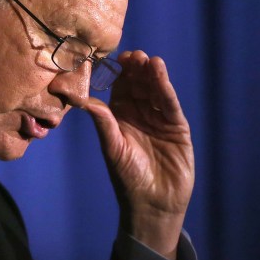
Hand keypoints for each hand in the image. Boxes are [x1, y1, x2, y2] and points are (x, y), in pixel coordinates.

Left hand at [82, 51, 194, 259]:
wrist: (153, 204)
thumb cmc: (127, 179)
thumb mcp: (113, 148)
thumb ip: (103, 122)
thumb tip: (82, 100)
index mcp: (120, 118)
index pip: (120, 90)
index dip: (118, 74)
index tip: (114, 58)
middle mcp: (140, 115)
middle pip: (139, 86)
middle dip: (136, 70)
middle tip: (133, 55)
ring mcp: (160, 120)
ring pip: (155, 92)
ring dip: (152, 76)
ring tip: (148, 60)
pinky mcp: (177, 128)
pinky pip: (170, 105)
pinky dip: (166, 89)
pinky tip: (160, 73)